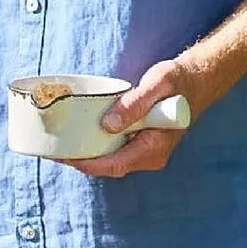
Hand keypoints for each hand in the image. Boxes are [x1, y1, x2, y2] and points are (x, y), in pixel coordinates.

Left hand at [61, 57, 198, 178]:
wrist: (196, 81)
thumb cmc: (178, 80)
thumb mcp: (158, 84)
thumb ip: (135, 104)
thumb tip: (108, 124)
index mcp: (154, 149)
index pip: (113, 165)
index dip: (86, 164)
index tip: (63, 157)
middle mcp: (149, 157)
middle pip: (106, 167)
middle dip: (78, 160)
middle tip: (50, 150)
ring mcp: (143, 153)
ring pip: (107, 160)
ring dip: (84, 154)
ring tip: (56, 145)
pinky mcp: (138, 145)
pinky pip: (112, 151)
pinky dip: (93, 146)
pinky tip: (75, 137)